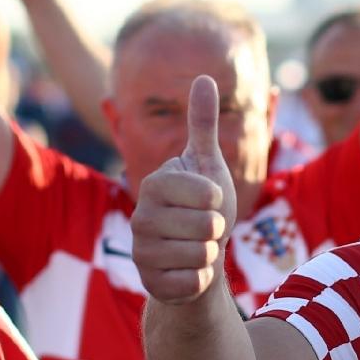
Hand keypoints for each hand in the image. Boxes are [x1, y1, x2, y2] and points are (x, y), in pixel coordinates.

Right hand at [131, 75, 234, 302]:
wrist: (197, 254)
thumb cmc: (203, 206)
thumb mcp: (208, 164)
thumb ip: (203, 124)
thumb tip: (204, 77)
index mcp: (155, 184)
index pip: (205, 193)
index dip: (218, 199)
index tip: (209, 200)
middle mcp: (141, 217)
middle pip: (205, 227)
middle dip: (218, 229)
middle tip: (206, 228)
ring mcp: (142, 251)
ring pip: (201, 255)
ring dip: (211, 254)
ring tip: (198, 248)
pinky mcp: (150, 282)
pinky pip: (192, 283)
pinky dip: (202, 279)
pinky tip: (191, 271)